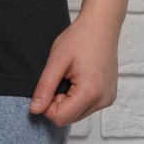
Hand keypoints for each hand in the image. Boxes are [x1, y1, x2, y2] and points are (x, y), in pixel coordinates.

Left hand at [28, 8, 119, 125]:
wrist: (101, 25)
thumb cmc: (80, 38)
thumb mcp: (57, 60)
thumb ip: (45, 87)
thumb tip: (34, 110)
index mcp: (90, 93)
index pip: (60, 118)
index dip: (48, 105)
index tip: (50, 84)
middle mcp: (102, 100)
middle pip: (69, 118)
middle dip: (58, 102)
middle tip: (60, 78)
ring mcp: (108, 99)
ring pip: (77, 114)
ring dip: (68, 100)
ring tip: (71, 76)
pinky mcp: (109, 96)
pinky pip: (87, 106)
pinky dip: (77, 97)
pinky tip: (79, 78)